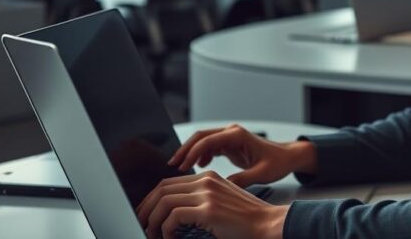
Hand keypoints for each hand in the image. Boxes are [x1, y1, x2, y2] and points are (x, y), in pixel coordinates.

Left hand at [138, 171, 287, 238]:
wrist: (269, 224)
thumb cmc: (247, 220)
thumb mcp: (221, 203)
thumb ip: (201, 202)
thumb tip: (174, 214)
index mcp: (208, 178)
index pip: (169, 183)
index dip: (152, 199)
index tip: (145, 213)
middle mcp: (206, 181)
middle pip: (162, 188)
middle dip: (146, 207)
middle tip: (141, 223)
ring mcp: (207, 194)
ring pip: (164, 202)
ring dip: (153, 220)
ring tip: (152, 233)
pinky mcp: (208, 210)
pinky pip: (174, 217)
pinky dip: (167, 230)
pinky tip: (171, 238)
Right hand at [168, 124, 315, 186]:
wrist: (287, 157)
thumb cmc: (277, 163)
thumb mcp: (261, 174)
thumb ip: (242, 179)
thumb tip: (223, 186)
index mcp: (237, 135)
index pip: (208, 140)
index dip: (192, 153)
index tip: (182, 166)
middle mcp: (231, 132)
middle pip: (201, 137)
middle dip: (185, 150)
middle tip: (173, 165)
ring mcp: (230, 137)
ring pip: (203, 141)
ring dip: (191, 152)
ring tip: (180, 168)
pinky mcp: (229, 144)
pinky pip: (210, 147)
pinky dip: (201, 155)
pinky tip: (199, 167)